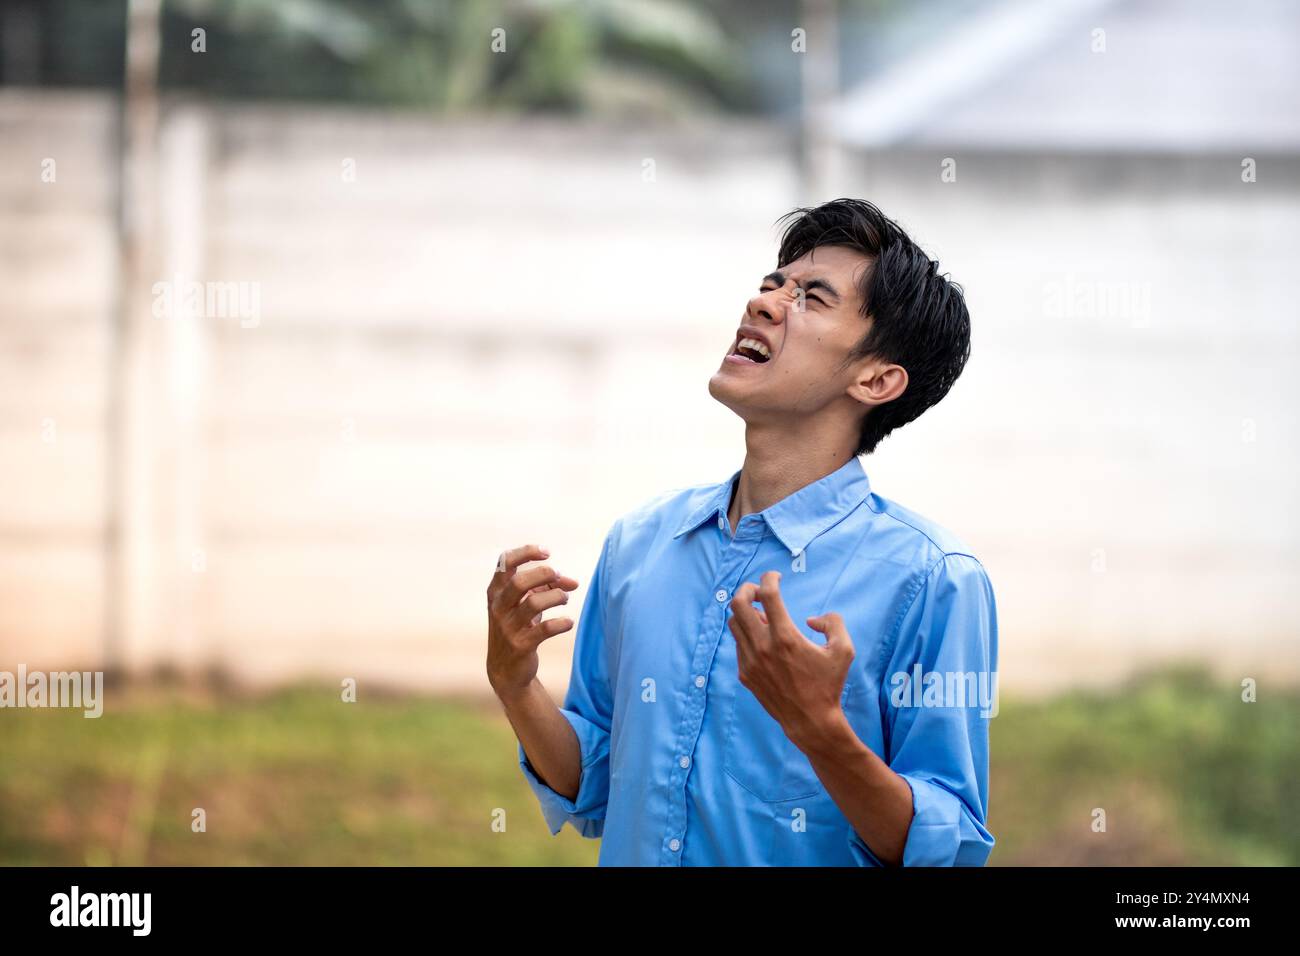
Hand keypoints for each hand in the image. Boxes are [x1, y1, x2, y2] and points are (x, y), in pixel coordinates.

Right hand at [486, 544, 580, 699]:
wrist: (505, 669)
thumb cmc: (518, 627)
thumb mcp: (526, 603)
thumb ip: (547, 587)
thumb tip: (573, 582)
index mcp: (496, 591)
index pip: (504, 563)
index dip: (526, 552)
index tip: (546, 552)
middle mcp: (498, 607)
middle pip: (519, 582)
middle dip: (544, 574)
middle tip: (559, 576)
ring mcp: (508, 627)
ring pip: (533, 604)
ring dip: (556, 597)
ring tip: (565, 598)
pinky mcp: (520, 646)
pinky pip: (544, 629)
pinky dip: (561, 623)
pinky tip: (568, 622)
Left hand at [728, 570, 855, 748]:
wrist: (810, 721)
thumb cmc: (828, 685)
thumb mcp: (844, 651)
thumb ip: (833, 623)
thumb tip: (812, 619)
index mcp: (785, 637)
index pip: (766, 594)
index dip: (769, 578)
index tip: (776, 576)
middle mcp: (762, 647)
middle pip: (738, 604)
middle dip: (747, 589)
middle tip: (759, 590)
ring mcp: (750, 661)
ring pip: (734, 623)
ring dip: (746, 612)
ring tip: (763, 615)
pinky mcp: (745, 673)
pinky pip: (739, 644)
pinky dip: (747, 634)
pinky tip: (763, 639)